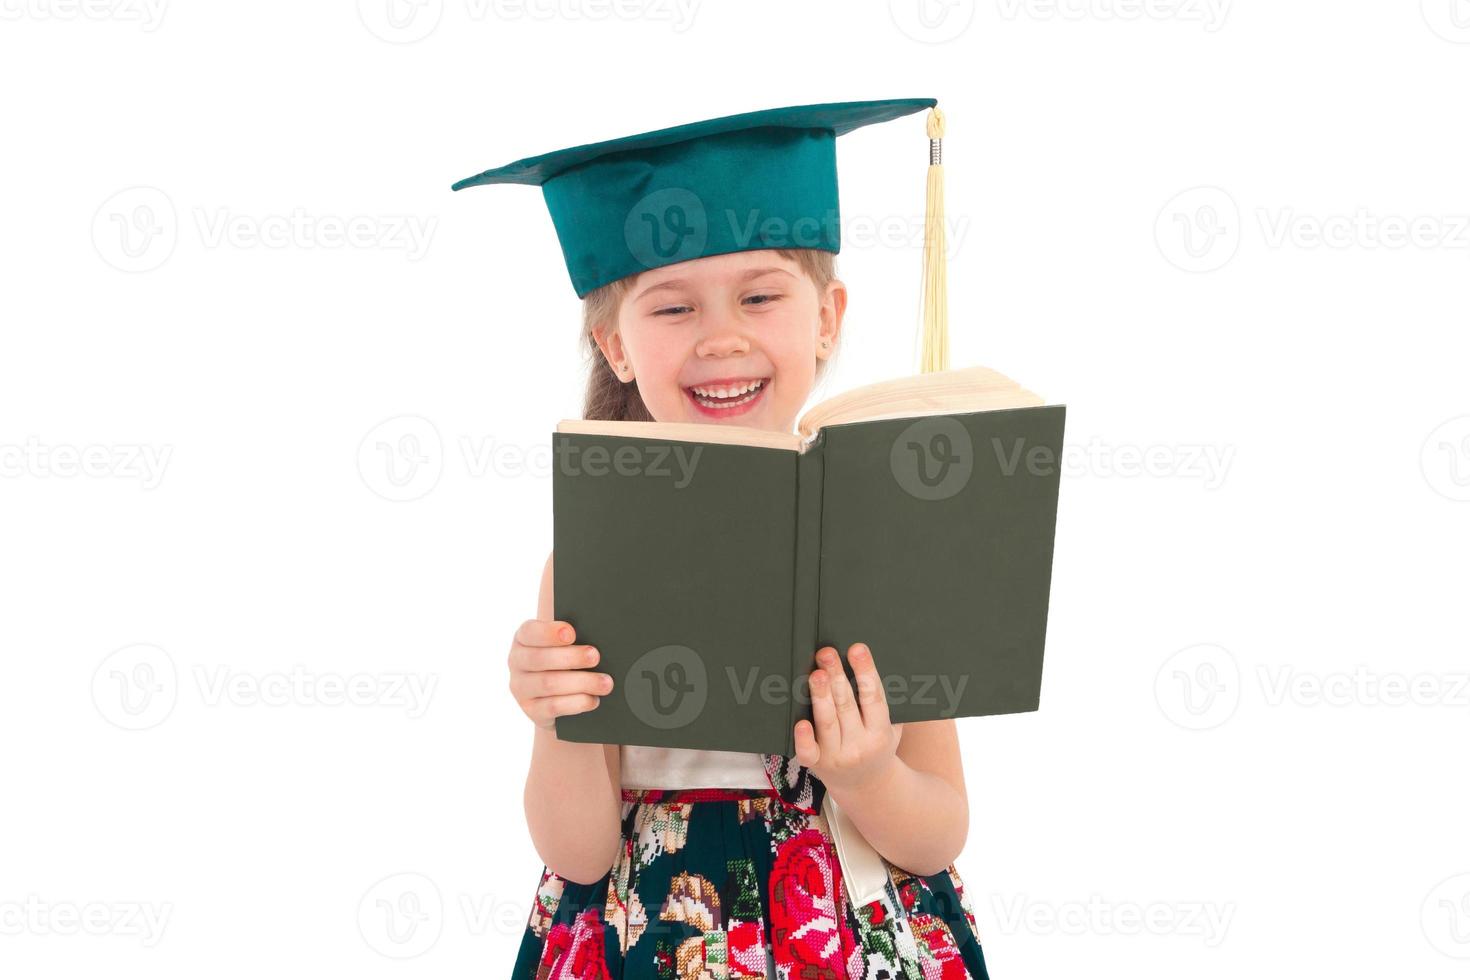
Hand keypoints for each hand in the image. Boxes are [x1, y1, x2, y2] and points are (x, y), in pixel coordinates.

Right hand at [508, 619, 613, 731]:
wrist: (555, 698)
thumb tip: (592, 631)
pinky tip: (593, 699)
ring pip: (549, 684)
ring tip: (604, 682)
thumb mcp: (562, 644)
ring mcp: (521, 688)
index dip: (549, 632)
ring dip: (581, 682)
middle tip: (595, 656)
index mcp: (523, 639)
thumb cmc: (563, 661)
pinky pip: (554, 707)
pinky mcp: (532, 710)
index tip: (571, 633)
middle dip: (571, 657)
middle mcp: (517, 662)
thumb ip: (570, 635)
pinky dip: (576, 702)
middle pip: (540, 659)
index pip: (530, 632)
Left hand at [793, 642, 903, 795]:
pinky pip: (808, 752)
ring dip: (821, 696)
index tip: (857, 648)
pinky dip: (803, 738)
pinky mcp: (818, 764)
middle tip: (827, 653)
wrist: (869, 788)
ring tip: (816, 674)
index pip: (873, 697)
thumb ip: (884, 702)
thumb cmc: (878, 747)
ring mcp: (837, 756)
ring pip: (827, 722)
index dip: (865, 671)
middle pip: (847, 705)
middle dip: (837, 677)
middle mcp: (860, 745)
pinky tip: (799, 723)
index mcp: (880, 732)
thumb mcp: (892, 728)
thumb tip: (868, 664)